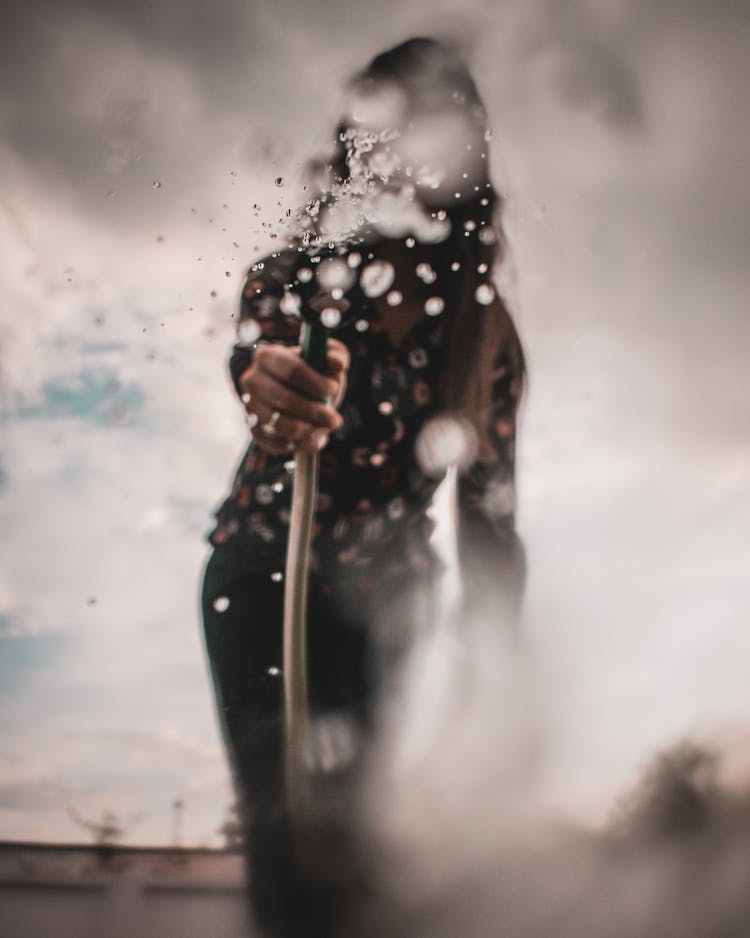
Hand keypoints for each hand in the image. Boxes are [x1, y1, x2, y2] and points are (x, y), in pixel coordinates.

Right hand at [239, 339, 349, 454]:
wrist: (295, 393)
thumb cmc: (312, 373)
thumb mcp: (326, 358)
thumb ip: (336, 354)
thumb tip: (338, 364)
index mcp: (268, 356)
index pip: (292, 370)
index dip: (316, 383)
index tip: (332, 390)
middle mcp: (252, 380)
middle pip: (285, 400)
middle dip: (315, 412)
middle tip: (335, 419)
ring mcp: (250, 407)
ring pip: (281, 425)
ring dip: (309, 430)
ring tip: (325, 427)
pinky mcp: (254, 430)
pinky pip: (278, 444)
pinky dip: (300, 445)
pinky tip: (313, 437)